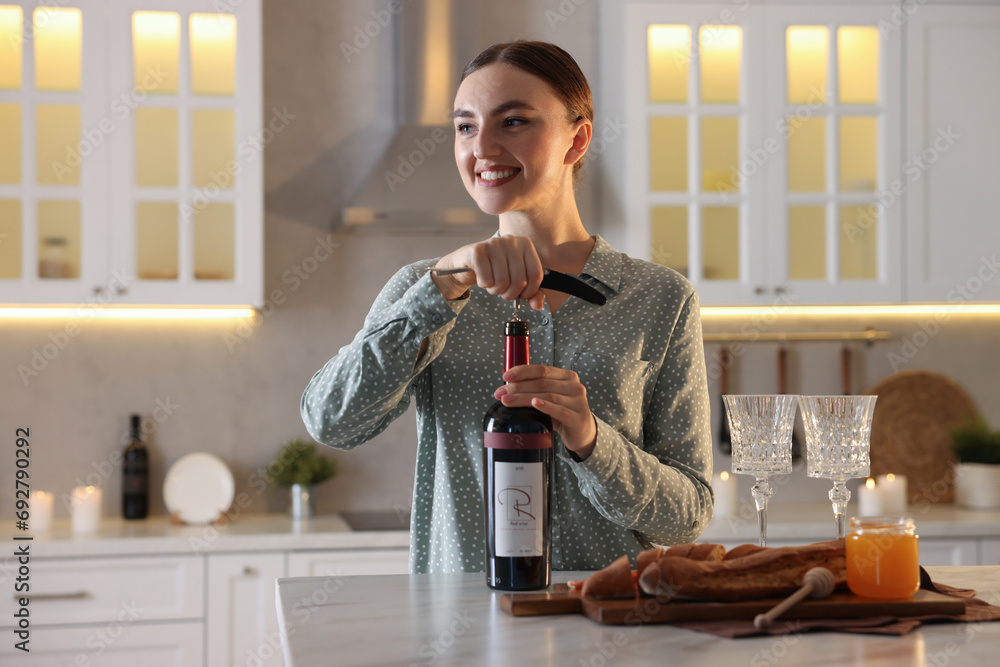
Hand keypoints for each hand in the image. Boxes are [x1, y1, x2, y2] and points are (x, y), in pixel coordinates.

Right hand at [430, 235, 545, 308]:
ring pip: (502, 282)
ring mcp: (493, 243)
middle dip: (510, 293)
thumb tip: (538, 305)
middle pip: (520, 281)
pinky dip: (484, 285)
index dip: (529, 292)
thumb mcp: (516, 280)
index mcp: (525, 244)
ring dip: (495, 290)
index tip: (521, 294)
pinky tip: (481, 277)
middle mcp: (511, 240)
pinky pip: (486, 280)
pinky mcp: (477, 250)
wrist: (468, 263)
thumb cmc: (496, 271)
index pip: (536, 275)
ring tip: (492, 283)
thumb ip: (532, 293)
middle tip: (503, 290)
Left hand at [494, 364, 597, 459]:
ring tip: (508, 401)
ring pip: (547, 396)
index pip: (542, 370)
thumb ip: (534, 388)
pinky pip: (560, 410)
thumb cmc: (562, 413)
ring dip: (524, 398)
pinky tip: (534, 404)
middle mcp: (574, 386)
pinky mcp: (578, 418)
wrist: (581, 433)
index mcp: (566, 377)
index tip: (506, 376)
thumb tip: (507, 383)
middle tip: (501, 393)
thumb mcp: (550, 397)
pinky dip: (546, 406)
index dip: (523, 371)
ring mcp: (579, 402)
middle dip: (518, 387)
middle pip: (542, 383)